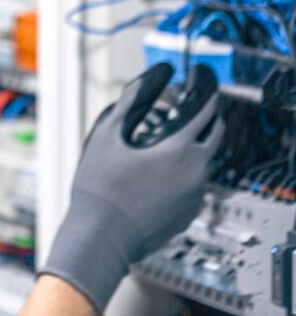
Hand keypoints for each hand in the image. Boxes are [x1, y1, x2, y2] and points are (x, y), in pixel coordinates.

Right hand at [40, 62, 223, 315]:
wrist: (100, 240)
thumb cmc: (99, 189)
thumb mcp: (107, 135)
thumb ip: (133, 100)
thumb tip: (152, 76)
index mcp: (181, 149)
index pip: (207, 109)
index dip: (205, 88)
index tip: (197, 76)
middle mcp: (197, 172)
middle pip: (216, 133)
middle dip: (206, 115)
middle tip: (189, 104)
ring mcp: (196, 196)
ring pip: (203, 159)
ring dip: (190, 144)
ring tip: (162, 139)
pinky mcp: (189, 214)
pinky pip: (193, 184)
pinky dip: (182, 170)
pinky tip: (155, 172)